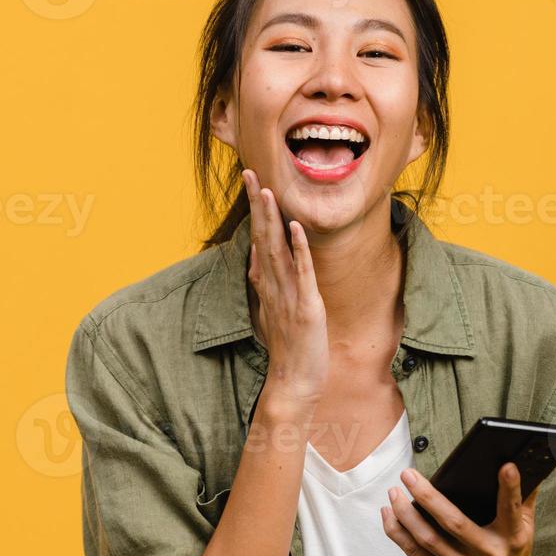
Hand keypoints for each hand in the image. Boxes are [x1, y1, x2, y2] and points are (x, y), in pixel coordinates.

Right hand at [242, 168, 328, 416]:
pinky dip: (298, 250)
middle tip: (250, 172)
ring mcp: (287, 295)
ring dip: (272, 219)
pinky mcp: (305, 307)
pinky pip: (302, 273)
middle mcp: (272, 284)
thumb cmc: (289, 348)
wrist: (293, 382)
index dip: (255, 209)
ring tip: (268, 190)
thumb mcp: (275, 309)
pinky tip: (295, 228)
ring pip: (277, 249)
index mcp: (267, 283)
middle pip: (262, 236)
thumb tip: (260, 258)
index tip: (251, 181)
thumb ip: (267, 282)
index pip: (258, 237)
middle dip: (257, 204)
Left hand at [381, 461, 548, 555]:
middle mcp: (490, 555)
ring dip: (406, 514)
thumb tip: (526, 462)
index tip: (506, 466)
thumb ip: (524, 497)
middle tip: (408, 474)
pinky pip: (416, 555)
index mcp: (513, 538)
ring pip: (428, 540)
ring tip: (394, 492)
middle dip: (428, 497)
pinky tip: (389, 514)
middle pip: (454, 524)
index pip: (511, 510)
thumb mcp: (527, 527)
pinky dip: (398, 533)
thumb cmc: (514, 551)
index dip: (510, 489)